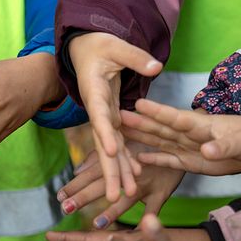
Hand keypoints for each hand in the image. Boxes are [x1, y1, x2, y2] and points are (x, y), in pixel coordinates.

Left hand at [57, 143, 183, 228]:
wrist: (180, 137)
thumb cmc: (148, 144)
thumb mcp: (122, 146)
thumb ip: (98, 158)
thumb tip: (77, 170)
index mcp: (117, 162)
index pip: (91, 174)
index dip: (75, 185)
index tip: (58, 196)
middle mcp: (129, 173)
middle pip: (103, 185)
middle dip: (83, 197)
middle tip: (65, 208)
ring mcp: (146, 183)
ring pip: (127, 199)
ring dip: (113, 211)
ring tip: (97, 223)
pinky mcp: (162, 192)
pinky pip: (154, 209)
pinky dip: (146, 221)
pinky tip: (136, 233)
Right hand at [69, 32, 162, 201]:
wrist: (83, 49)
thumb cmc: (98, 45)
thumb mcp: (115, 46)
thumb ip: (136, 58)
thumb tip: (157, 67)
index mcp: (95, 92)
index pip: (100, 116)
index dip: (106, 134)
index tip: (114, 152)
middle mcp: (97, 111)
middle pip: (103, 144)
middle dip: (110, 171)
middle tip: (115, 195)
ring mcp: (104, 117)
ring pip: (111, 150)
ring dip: (118, 173)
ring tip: (126, 195)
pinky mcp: (111, 119)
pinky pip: (119, 143)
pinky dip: (126, 160)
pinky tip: (135, 177)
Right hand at [122, 99, 240, 174]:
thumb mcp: (240, 143)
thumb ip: (222, 147)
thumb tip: (206, 151)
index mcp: (199, 124)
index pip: (175, 117)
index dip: (157, 112)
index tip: (138, 104)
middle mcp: (188, 134)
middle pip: (160, 128)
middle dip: (139, 123)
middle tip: (117, 116)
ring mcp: (186, 147)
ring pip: (159, 141)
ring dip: (140, 137)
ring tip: (119, 132)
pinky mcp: (189, 161)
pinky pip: (167, 160)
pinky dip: (153, 159)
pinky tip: (138, 159)